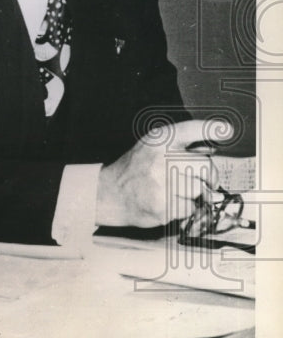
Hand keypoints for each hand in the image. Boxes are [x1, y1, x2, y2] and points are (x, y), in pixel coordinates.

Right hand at [95, 119, 230, 227]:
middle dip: (210, 177)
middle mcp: (160, 158)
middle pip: (206, 167)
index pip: (192, 129)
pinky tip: (169, 201)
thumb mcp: (152, 147)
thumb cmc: (137, 169)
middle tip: (205, 181)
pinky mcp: (163, 205)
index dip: (212, 129)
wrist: (110, 193)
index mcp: (158, 140)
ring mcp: (161, 183)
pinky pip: (190, 208)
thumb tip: (216, 148)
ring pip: (200, 190)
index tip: (227, 130)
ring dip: (194, 194)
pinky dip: (184, 208)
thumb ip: (179, 145)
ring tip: (177, 191)